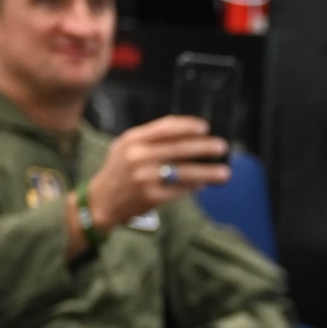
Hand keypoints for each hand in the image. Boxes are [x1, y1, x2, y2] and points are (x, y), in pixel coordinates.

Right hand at [85, 115, 230, 229]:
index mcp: (133, 139)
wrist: (101, 201)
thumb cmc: (119, 171)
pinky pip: (179, 189)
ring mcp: (144, 177)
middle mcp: (138, 156)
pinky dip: (194, 186)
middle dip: (205, 147)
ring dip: (208, 172)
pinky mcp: (151, 196)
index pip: (165, 127)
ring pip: (184, 172)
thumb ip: (151, 138)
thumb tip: (189, 135)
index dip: (188, 126)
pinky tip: (203, 184)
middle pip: (179, 148)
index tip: (206, 127)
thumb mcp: (126, 146)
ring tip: (224, 173)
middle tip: (222, 147)